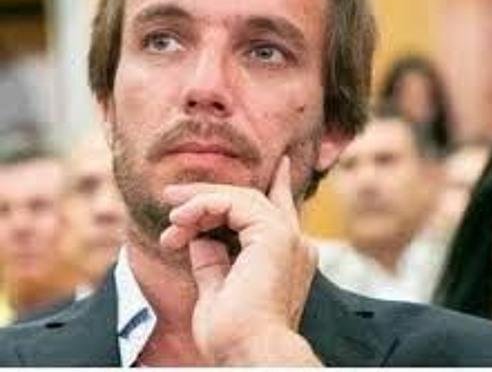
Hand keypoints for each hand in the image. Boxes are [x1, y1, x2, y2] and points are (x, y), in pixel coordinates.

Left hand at [159, 156, 319, 364]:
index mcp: (288, 256)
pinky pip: (232, 202)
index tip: (283, 164)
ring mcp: (286, 235)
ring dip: (199, 202)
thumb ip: (212, 261)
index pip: (282, 210)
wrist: (248, 353)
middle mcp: (293, 242)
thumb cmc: (233, 334)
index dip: (281, 184)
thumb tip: (199, 239)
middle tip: (175, 197)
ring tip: (171, 215)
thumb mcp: (217, 290)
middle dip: (210, 196)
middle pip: (252, 200)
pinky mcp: (273, 233)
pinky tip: (180, 219)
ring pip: (240, 197)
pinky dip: (203, 205)